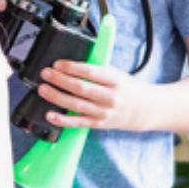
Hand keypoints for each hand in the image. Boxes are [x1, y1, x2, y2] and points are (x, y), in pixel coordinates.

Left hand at [36, 59, 151, 131]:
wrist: (145, 110)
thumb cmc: (126, 88)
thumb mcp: (117, 74)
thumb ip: (96, 69)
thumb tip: (71, 64)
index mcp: (115, 80)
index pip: (91, 72)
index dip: (72, 67)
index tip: (57, 64)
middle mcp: (110, 97)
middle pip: (80, 88)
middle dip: (60, 80)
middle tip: (45, 73)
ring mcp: (103, 112)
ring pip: (76, 105)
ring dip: (56, 96)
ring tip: (42, 89)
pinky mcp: (98, 124)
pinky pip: (77, 123)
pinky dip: (62, 119)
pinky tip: (49, 114)